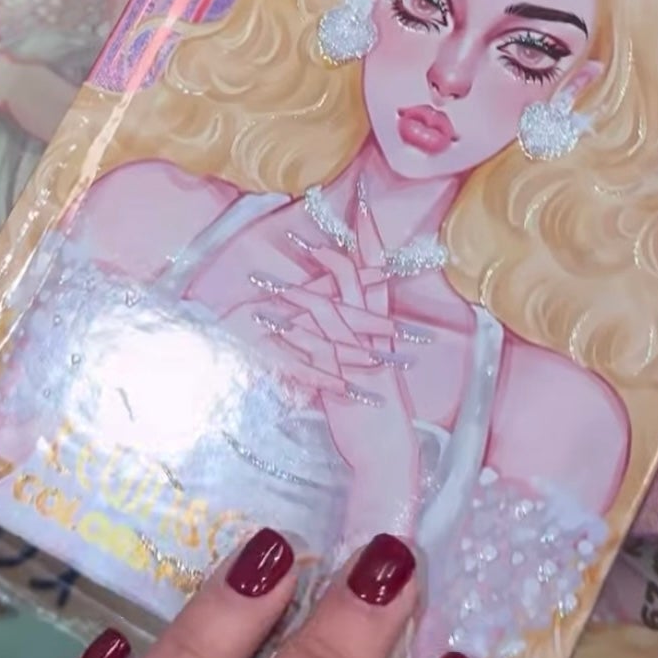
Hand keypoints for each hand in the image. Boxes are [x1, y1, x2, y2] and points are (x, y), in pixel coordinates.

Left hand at [276, 200, 424, 540]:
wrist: (389, 457)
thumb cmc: (370, 417)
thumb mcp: (355, 369)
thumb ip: (337, 341)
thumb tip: (308, 319)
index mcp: (380, 330)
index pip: (378, 270)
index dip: (369, 235)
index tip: (361, 199)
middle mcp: (375, 337)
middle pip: (361, 277)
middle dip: (336, 245)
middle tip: (309, 219)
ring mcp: (363, 358)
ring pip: (336, 309)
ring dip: (301, 287)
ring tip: (268, 274)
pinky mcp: (348, 383)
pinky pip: (322, 351)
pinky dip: (294, 334)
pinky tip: (268, 323)